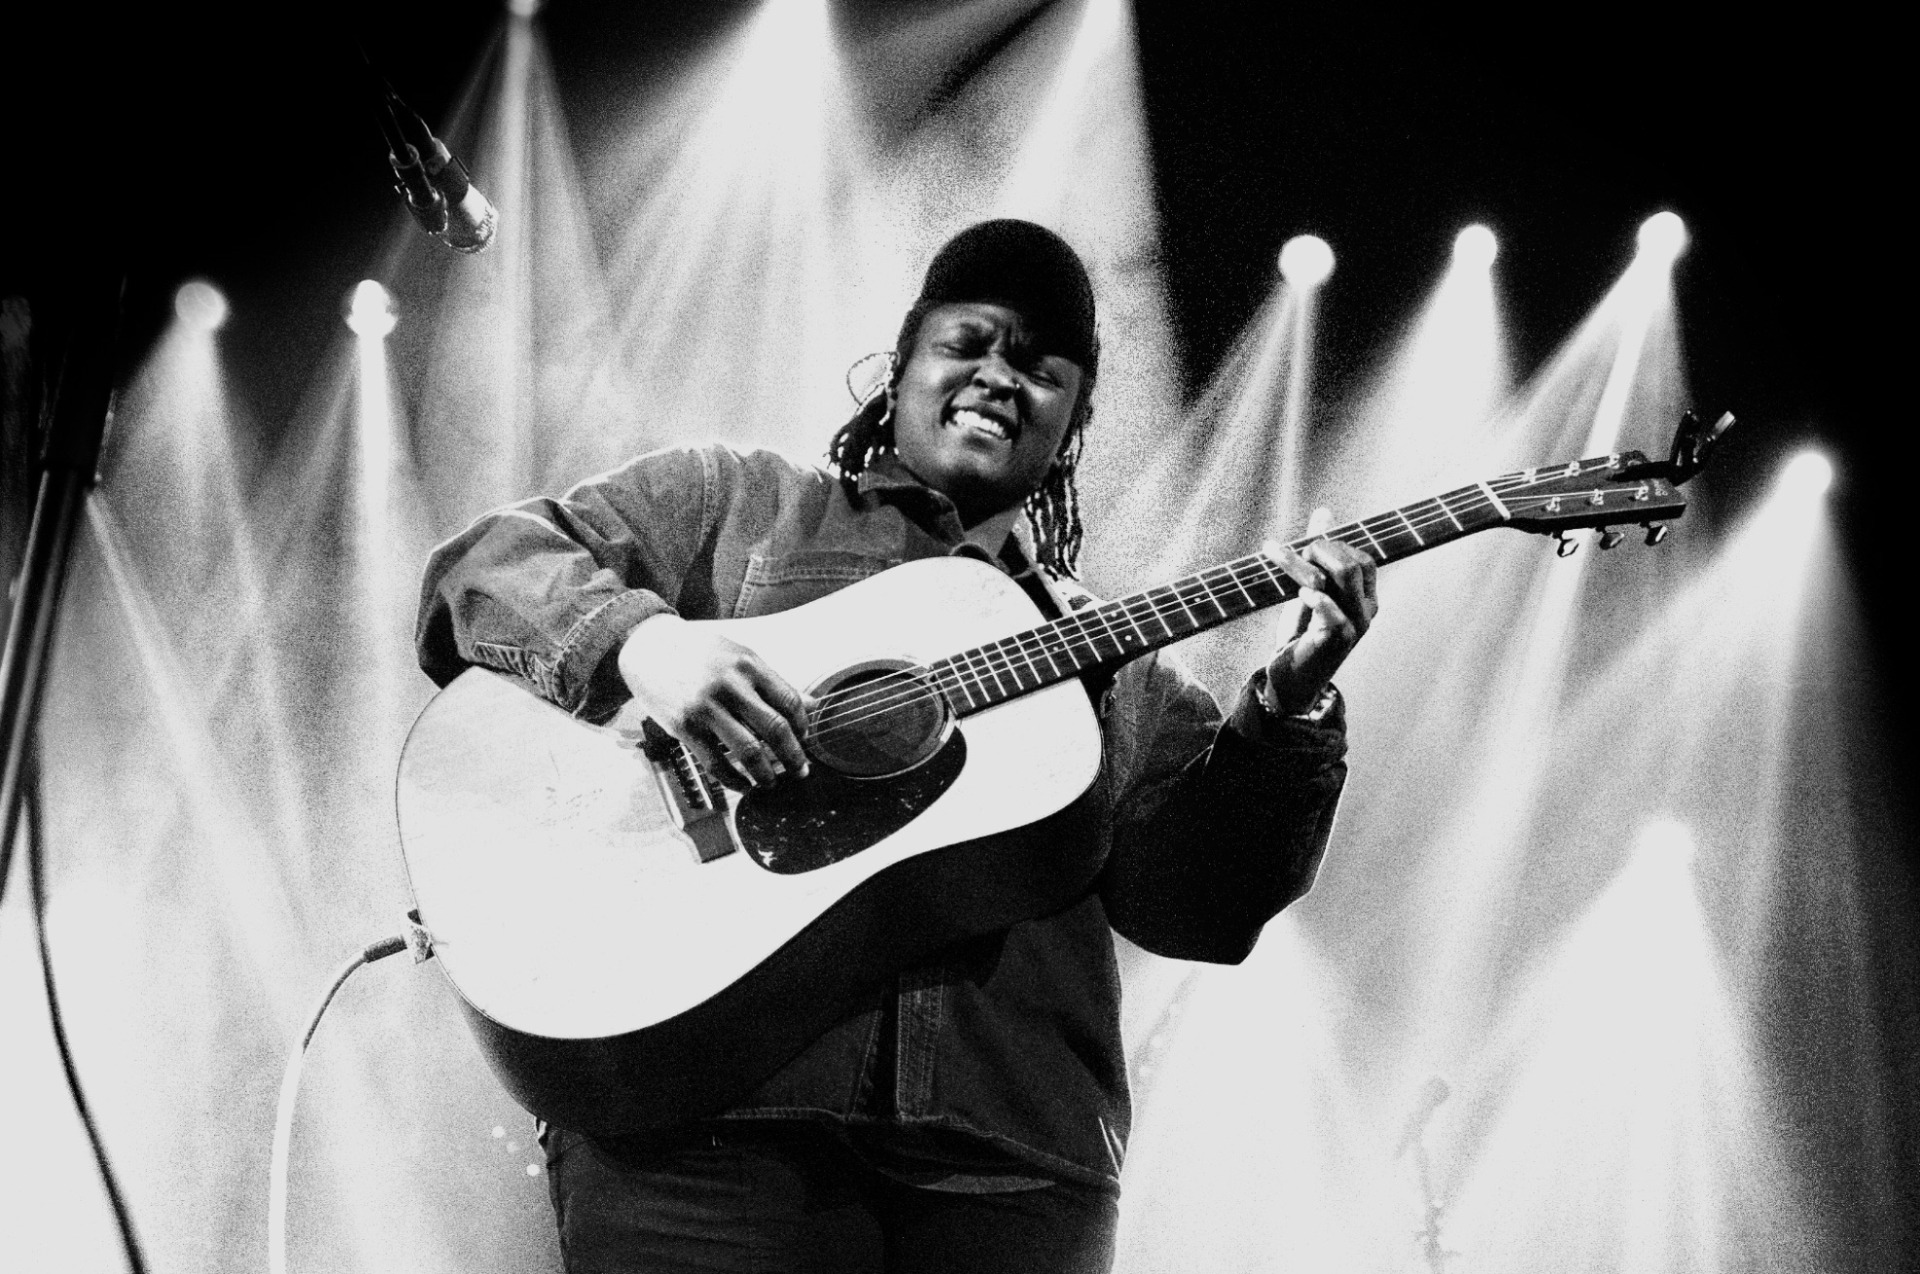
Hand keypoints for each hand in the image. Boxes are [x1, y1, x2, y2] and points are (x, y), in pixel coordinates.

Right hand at [617, 615, 811, 787]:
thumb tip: (814, 705)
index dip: (803, 726)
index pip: (790, 701)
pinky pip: (716, 763)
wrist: (648, 646)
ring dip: (767, 774)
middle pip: (775, 729)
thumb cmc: (699, 653)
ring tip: (772, 782)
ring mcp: (706, 707)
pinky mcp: (684, 726)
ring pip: (749, 751)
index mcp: (749, 664)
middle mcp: (729, 684)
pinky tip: (744, 785)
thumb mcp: (739, 656)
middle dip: (794, 756)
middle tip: (802, 771)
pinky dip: (735, 780)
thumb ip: (774, 682)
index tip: (805, 740)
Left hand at [1261, 507, 1378, 714]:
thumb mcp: (1309, 587)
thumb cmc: (1301, 631)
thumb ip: (1317, 553)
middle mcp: (1367, 610)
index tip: (1302, 549)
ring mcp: (1356, 626)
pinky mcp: (1338, 641)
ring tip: (1281, 564)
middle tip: (1287, 554)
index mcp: (1365, 596)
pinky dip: (1314, 596)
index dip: (1332, 546)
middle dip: (1318, 550)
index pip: (1361, 557)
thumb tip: (1324, 512)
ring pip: (1341, 577)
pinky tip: (1300, 596)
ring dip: (1304, 564)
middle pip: (1352, 562)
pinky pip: (1332, 608)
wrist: (1291, 677)